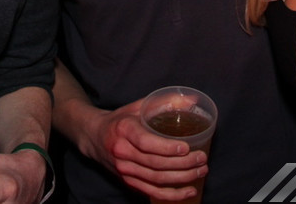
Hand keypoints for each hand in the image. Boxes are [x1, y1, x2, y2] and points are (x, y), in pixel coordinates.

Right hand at [83, 99, 206, 201]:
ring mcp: (124, 170)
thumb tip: (193, 100)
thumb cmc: (120, 120)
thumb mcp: (138, 106)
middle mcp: (122, 152)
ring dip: (181, 178)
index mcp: (124, 130)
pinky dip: (172, 195)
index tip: (186, 148)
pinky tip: (189, 190)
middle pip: (155, 163)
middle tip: (201, 158)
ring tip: (201, 171)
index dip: (166, 148)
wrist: (94, 136)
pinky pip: (152, 191)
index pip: (146, 143)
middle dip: (182, 164)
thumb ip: (165, 102)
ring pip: (156, 179)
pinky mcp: (128, 181)